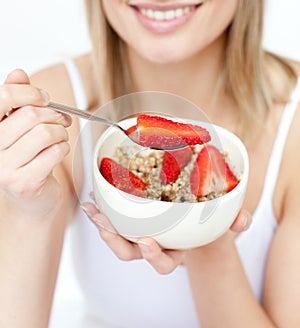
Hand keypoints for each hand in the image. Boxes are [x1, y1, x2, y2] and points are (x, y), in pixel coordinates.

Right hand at [0, 69, 71, 217]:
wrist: (31, 197)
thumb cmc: (26, 158)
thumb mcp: (19, 127)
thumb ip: (16, 100)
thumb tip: (18, 73)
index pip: (4, 97)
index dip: (30, 92)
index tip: (44, 98)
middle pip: (31, 115)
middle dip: (54, 115)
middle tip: (61, 120)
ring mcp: (5, 168)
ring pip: (45, 133)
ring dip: (61, 133)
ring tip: (60, 137)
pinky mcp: (24, 182)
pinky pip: (54, 152)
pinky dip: (64, 148)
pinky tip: (60, 151)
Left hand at [81, 200, 251, 273]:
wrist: (193, 219)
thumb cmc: (205, 224)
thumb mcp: (221, 223)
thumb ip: (234, 223)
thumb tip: (242, 220)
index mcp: (174, 250)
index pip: (163, 262)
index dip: (154, 257)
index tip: (147, 243)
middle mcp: (154, 245)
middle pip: (131, 253)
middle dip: (117, 243)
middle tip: (107, 227)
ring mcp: (140, 233)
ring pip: (117, 238)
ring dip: (103, 225)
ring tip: (94, 210)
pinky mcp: (131, 220)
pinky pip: (113, 219)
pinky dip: (102, 211)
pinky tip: (94, 199)